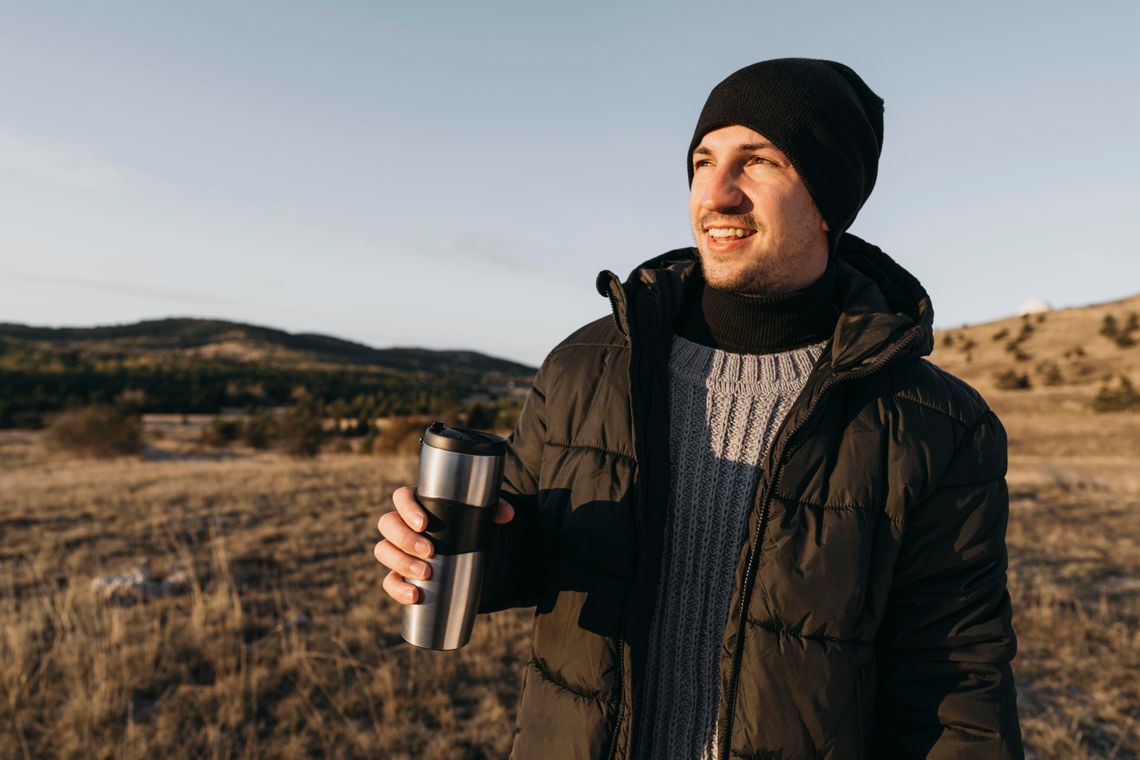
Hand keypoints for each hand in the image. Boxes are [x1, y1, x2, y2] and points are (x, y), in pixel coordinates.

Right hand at [375, 485, 515, 603]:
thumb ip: (494, 510)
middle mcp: (402, 525)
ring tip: (426, 573)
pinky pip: (389, 581)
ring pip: (383, 551)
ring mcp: (398, 550)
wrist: (467, 557)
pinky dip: (398, 589)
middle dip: (405, 539)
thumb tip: (506, 515)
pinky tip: (415, 595)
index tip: (424, 523)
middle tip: (430, 552)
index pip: (401, 497)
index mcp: (418, 504)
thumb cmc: (468, 528)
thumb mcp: (482, 517)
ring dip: (401, 562)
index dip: (407, 508)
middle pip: (387, 524)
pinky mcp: (400, 574)